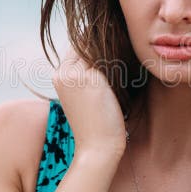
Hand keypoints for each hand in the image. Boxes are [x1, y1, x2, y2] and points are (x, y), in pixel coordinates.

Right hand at [51, 47, 126, 161]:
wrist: (98, 148)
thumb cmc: (97, 125)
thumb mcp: (86, 96)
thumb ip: (89, 75)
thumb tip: (109, 53)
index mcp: (58, 77)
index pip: (77, 48)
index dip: (95, 46)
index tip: (115, 46)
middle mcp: (62, 73)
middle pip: (84, 44)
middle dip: (104, 43)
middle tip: (124, 45)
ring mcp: (74, 74)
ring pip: (95, 47)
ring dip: (113, 48)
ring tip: (130, 54)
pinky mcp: (89, 78)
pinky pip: (106, 57)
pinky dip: (119, 58)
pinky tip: (132, 64)